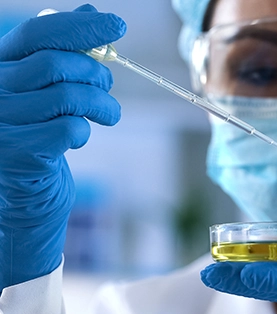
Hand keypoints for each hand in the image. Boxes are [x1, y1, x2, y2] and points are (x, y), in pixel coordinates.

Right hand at [0, 5, 125, 290]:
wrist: (27, 185)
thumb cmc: (41, 127)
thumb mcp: (49, 85)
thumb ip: (65, 50)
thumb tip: (91, 11)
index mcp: (0, 64)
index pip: (38, 33)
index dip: (80, 27)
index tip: (118, 26)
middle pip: (57, 64)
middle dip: (96, 73)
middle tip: (108, 88)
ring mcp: (2, 121)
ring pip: (69, 96)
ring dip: (102, 104)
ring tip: (109, 113)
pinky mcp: (19, 152)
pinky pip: (69, 128)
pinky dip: (86, 130)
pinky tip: (79, 137)